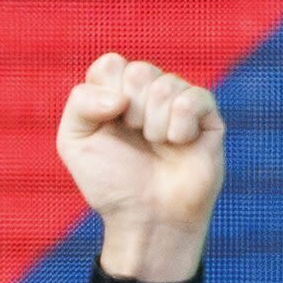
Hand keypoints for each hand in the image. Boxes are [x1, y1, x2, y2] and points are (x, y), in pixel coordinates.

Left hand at [56, 53, 223, 282]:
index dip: (107, 94)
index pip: (111, 64)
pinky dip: (178, 129)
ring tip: (156, 146)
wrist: (148, 219)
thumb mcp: (74, 142)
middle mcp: (149, 93)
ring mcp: (179, 102)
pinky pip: (191, 100)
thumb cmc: (112, 183)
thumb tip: (120, 95)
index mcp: (117, 92)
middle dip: (131, 112)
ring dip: (153, 126)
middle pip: (139, 71)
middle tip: (135, 138)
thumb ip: (80, 102)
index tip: (108, 124)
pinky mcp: (207, 116)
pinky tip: (179, 145)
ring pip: (165, 85)